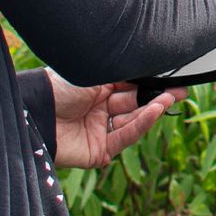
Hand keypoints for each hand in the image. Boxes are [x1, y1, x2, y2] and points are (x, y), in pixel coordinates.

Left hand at [46, 69, 187, 168]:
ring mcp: (99, 130)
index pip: (129, 85)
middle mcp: (98, 108)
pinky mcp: (98, 151)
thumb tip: (148, 64)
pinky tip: (154, 111)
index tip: (171, 77)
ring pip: (132, 121)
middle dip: (156, 96)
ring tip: (168, 98)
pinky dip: (140, 125)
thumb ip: (122, 74)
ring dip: (151, 110)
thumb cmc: (59, 86)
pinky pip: (124, 137)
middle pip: (133, 103)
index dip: (149, 82)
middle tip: (179, 90)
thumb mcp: (94, 73)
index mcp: (96, 87)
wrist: (36, 111)